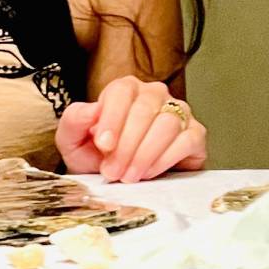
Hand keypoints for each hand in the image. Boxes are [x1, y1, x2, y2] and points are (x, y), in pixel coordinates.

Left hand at [56, 77, 207, 183]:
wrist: (118, 178)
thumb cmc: (96, 155)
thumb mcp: (73, 139)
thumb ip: (75, 120)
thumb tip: (91, 110)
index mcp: (125, 89)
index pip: (121, 92)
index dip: (112, 119)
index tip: (104, 145)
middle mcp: (154, 95)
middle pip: (144, 109)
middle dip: (127, 145)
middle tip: (113, 170)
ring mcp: (178, 112)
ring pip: (167, 124)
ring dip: (145, 154)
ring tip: (128, 175)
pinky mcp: (195, 134)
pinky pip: (188, 140)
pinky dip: (166, 159)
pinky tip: (149, 172)